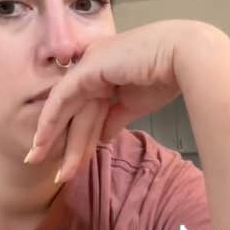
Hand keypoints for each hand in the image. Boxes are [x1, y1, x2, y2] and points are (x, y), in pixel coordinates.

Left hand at [28, 20, 199, 182]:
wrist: (187, 57)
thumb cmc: (168, 75)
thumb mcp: (135, 103)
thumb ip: (114, 118)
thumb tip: (101, 138)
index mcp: (102, 72)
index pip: (84, 109)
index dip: (77, 137)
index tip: (70, 162)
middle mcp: (89, 66)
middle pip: (73, 112)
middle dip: (60, 143)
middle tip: (45, 168)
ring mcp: (86, 65)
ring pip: (68, 111)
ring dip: (61, 144)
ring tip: (58, 173)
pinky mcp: (86, 68)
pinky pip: (62, 98)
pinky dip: (50, 120)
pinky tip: (42, 142)